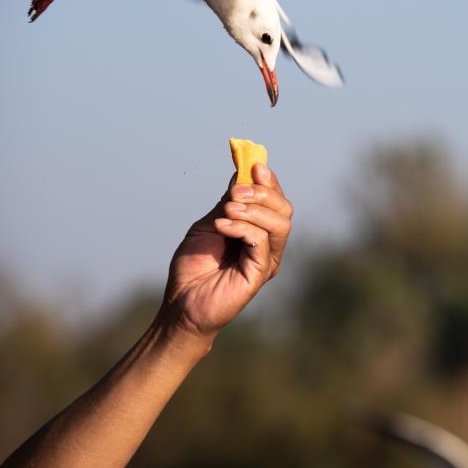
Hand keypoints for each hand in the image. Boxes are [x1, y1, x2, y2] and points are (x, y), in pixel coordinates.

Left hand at [160, 163, 293, 339]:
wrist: (182, 301)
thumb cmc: (194, 266)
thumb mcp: (210, 223)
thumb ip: (228, 202)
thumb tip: (242, 173)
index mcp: (259, 231)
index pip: (276, 201)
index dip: (269, 182)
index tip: (255, 165)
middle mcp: (268, 244)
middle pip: (285, 209)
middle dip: (262, 192)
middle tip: (235, 192)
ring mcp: (267, 259)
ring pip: (280, 223)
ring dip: (253, 209)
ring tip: (228, 210)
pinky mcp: (261, 272)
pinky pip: (261, 240)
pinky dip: (242, 227)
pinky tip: (222, 226)